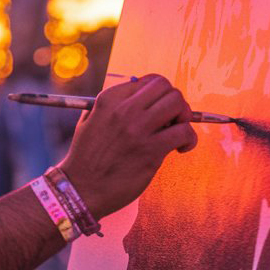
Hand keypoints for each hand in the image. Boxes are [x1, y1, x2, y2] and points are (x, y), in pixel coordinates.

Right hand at [58, 75, 195, 217]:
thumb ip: (111, 104)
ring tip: (177, 132)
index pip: (149, 81)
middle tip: (174, 119)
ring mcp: (138, 129)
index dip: (161, 94)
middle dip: (176, 102)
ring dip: (185, 118)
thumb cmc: (86, 157)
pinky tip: (181, 148)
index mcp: (109, 99)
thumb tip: (138, 90)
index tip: (160, 109)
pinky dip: (189, 139)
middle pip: (166, 88)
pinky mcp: (151, 150)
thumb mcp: (90, 120)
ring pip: (178, 105)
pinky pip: (183, 132)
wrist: (81, 189)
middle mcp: (124, 110)